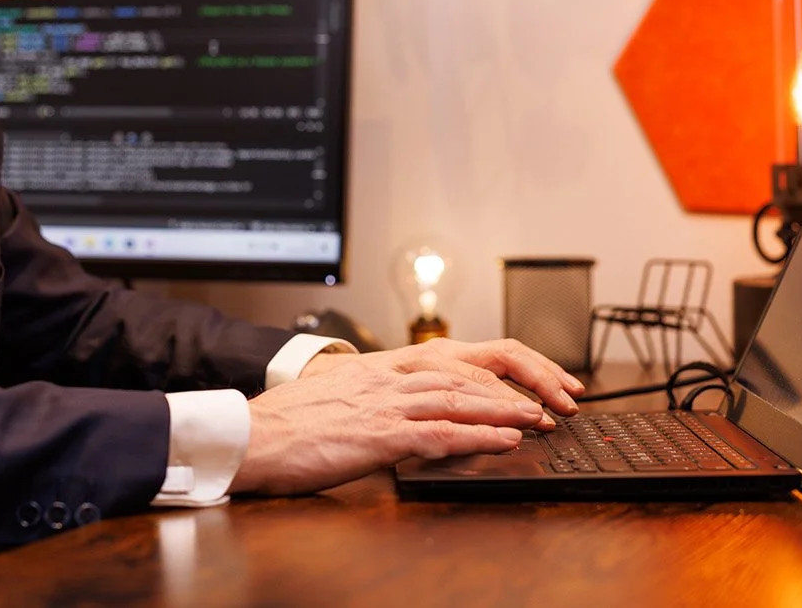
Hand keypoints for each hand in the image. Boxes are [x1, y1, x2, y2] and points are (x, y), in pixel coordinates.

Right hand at [228, 338, 585, 496]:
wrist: (249, 437)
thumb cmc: (287, 427)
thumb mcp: (337, 401)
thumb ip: (371, 401)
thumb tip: (395, 414)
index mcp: (380, 369)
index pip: (452, 360)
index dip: (496, 371)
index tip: (528, 384)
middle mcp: (388, 379)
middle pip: (467, 372)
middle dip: (516, 385)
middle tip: (552, 400)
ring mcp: (385, 405)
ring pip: (461, 399)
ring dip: (507, 409)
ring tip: (542, 420)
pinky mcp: (379, 435)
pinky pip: (440, 433)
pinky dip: (478, 436)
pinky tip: (505, 441)